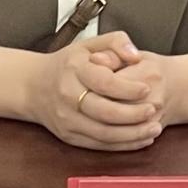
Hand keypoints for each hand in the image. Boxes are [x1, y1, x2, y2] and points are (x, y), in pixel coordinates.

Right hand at [26, 31, 163, 151]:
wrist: (33, 87)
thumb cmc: (67, 64)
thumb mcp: (89, 44)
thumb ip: (116, 42)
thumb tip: (135, 55)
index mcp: (74, 70)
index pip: (104, 82)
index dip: (128, 88)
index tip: (146, 89)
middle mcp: (68, 96)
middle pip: (105, 112)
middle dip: (134, 115)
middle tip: (154, 110)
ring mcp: (67, 119)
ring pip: (104, 134)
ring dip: (133, 134)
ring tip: (154, 129)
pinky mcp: (69, 136)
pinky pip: (99, 145)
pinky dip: (122, 145)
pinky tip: (140, 139)